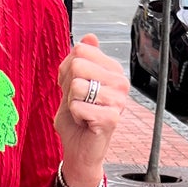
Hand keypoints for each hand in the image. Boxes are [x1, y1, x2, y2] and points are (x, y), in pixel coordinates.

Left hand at [55, 33, 125, 186]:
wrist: (79, 148)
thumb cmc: (76, 116)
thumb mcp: (71, 82)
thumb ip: (77, 60)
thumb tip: (90, 37)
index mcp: (112, 70)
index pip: (80, 50)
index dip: (67, 70)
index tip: (74, 86)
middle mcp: (120, 82)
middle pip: (78, 65)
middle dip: (68, 86)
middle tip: (78, 101)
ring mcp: (118, 100)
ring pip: (77, 86)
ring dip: (71, 102)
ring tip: (82, 111)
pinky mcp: (112, 118)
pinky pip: (78, 106)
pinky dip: (75, 116)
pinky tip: (85, 122)